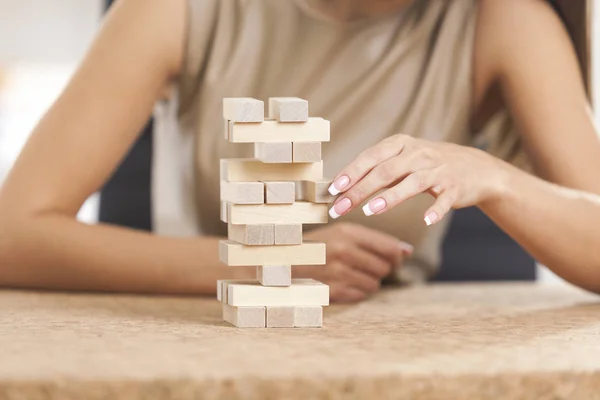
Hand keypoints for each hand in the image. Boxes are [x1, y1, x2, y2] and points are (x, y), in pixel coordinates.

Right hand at [294, 222, 412, 302]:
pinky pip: (361, 296)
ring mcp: (338, 272)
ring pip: (375, 284)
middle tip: (365, 265)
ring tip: (352, 273)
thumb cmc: (320, 246)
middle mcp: (343, 251)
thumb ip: (376, 240)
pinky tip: (343, 282)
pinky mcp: (333, 291)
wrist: (284, 261)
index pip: (390, 248)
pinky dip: (356, 291)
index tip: (394, 258)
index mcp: (348, 232)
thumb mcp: (343, 233)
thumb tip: (408, 251)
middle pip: (385, 268)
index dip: (396, 256)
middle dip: (380, 269)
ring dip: (368, 281)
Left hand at [327, 135, 506, 225]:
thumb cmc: (428, 165)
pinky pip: (445, 200)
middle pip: (385, 171)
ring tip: (371, 211)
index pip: (371, 157)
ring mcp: (439, 169)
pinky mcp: (455, 186)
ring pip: (412, 182)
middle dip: (359, 190)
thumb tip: (341, 186)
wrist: (475, 168)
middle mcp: (419, 154)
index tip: (332, 189)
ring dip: (390, 197)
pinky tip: (425, 221)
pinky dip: (436, 210)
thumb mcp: (402, 160)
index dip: (351, 172)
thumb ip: (376, 170)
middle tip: (340, 208)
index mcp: (402, 144)